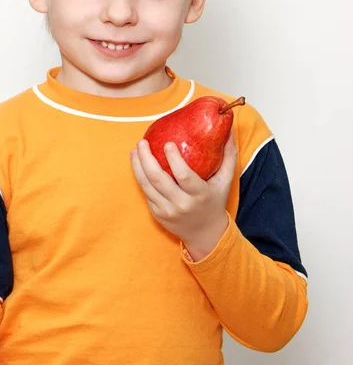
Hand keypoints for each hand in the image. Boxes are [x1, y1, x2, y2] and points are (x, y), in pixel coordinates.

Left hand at [130, 132, 237, 260]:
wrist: (206, 235)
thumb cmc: (215, 201)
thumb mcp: (226, 181)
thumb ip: (229, 155)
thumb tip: (228, 130)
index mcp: (199, 195)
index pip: (184, 176)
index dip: (174, 159)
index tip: (167, 143)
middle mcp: (182, 205)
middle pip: (158, 179)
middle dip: (146, 158)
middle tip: (142, 142)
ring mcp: (167, 211)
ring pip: (146, 186)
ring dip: (137, 166)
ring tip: (135, 150)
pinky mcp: (157, 214)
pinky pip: (146, 193)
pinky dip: (139, 177)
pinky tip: (137, 163)